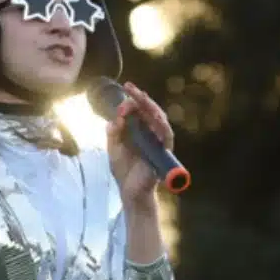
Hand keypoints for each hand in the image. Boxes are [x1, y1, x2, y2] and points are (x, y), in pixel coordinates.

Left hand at [105, 81, 171, 210]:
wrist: (131, 192)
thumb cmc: (124, 172)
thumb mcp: (113, 150)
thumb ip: (113, 135)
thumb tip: (113, 120)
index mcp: (138, 131)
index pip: (138, 111)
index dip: (130, 102)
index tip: (122, 97)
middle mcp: (150, 133)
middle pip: (149, 111)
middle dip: (140, 98)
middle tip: (130, 87)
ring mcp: (158, 141)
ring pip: (159, 118)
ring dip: (150, 106)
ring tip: (140, 97)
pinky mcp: (164, 151)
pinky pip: (166, 135)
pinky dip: (161, 125)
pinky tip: (153, 116)